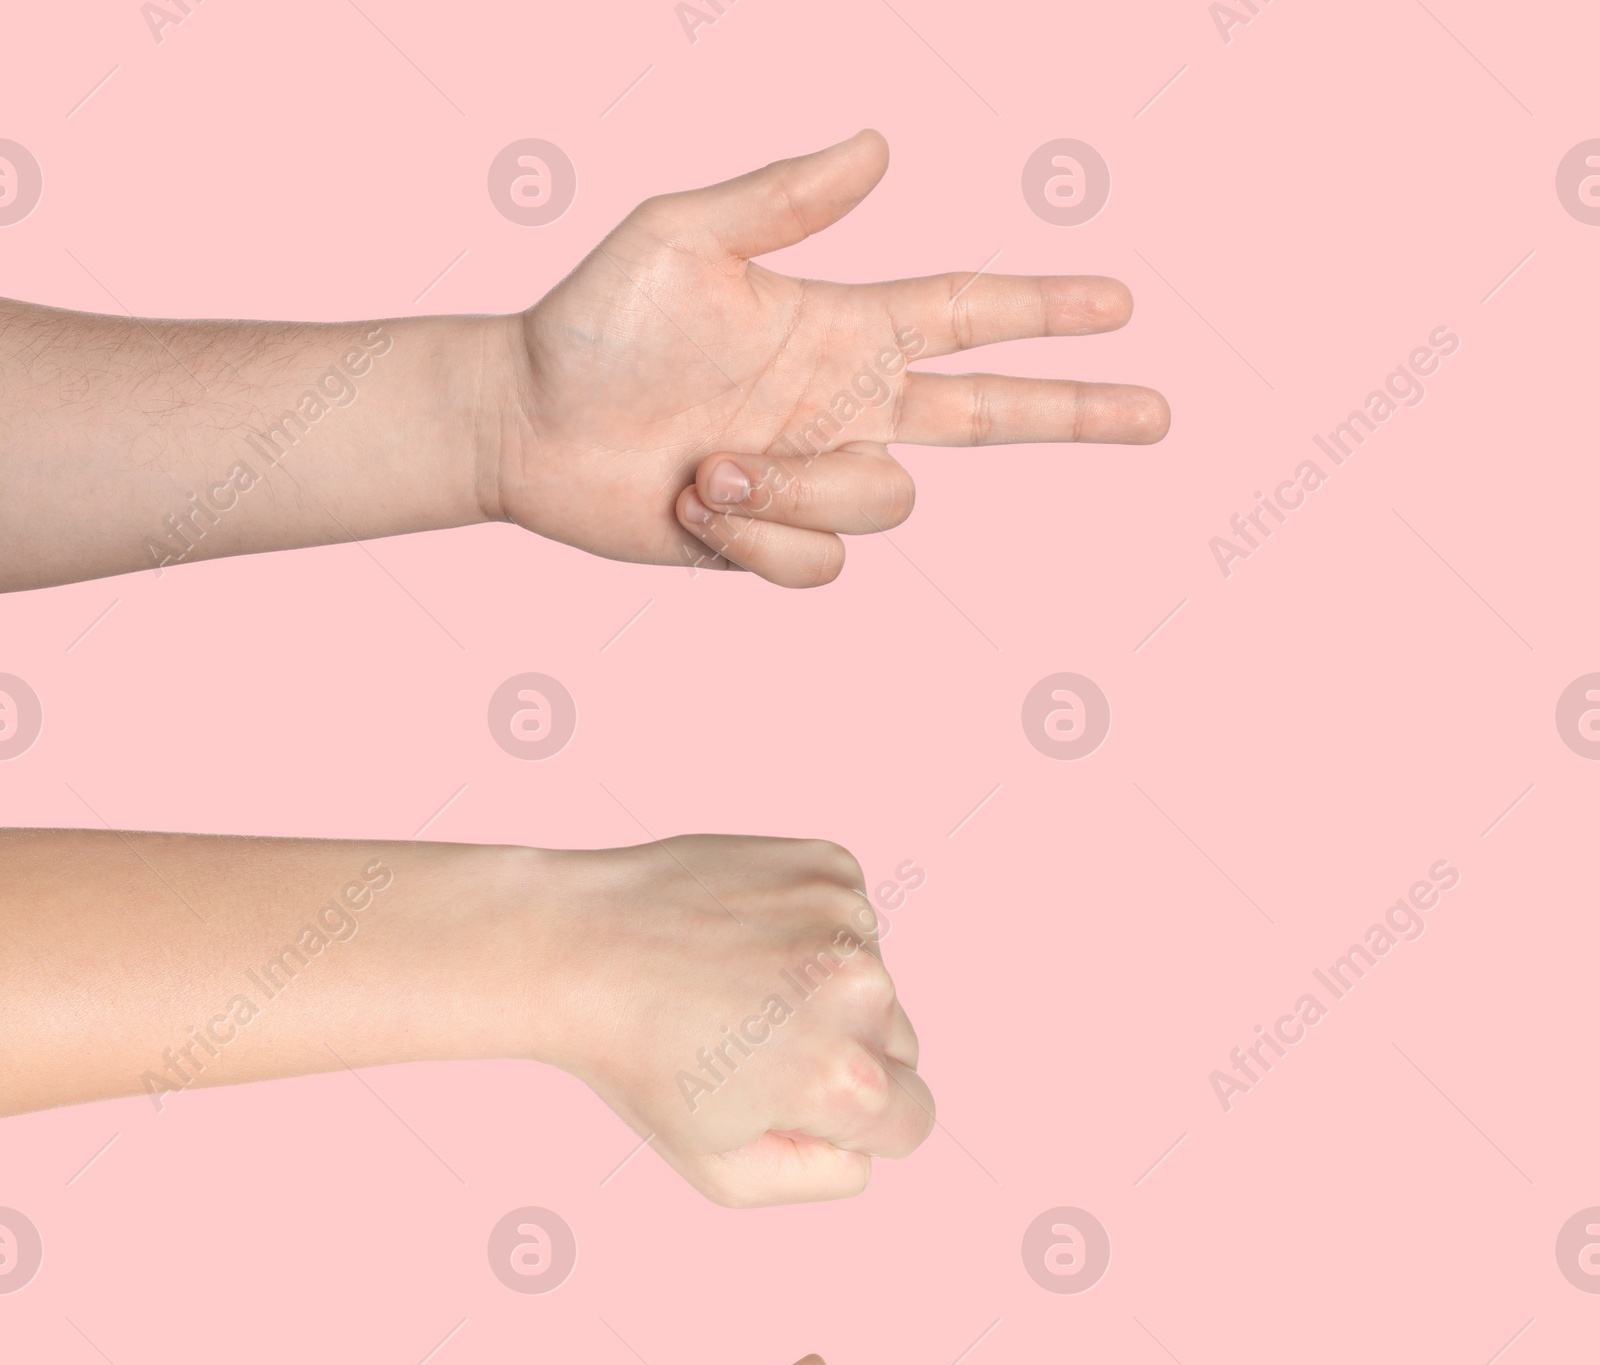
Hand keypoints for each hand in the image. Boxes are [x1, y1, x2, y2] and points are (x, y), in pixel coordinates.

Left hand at [489, 130, 1169, 587]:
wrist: (525, 424)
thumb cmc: (593, 320)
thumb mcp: (680, 235)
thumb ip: (783, 197)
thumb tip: (884, 144)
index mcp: (841, 326)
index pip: (968, 314)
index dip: (1044, 309)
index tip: (1120, 303)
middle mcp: (845, 406)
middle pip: (991, 415)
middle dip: (1077, 412)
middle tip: (1158, 413)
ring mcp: (815, 480)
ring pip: (885, 504)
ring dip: (795, 490)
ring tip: (706, 466)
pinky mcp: (775, 545)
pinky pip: (818, 566)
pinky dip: (755, 540)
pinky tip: (694, 507)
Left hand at [527, 834, 932, 1205]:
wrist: (575, 947)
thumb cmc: (639, 1067)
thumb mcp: (722, 1172)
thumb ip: (821, 1177)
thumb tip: (867, 1145)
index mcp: (845, 1078)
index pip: (912, 1122)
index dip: (854, 1125)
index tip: (791, 1100)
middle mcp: (864, 991)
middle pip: (898, 1048)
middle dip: (843, 1053)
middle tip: (748, 1042)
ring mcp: (848, 919)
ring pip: (874, 980)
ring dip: (825, 989)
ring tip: (734, 985)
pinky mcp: (829, 867)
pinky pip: (850, 920)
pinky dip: (809, 931)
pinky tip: (741, 938)